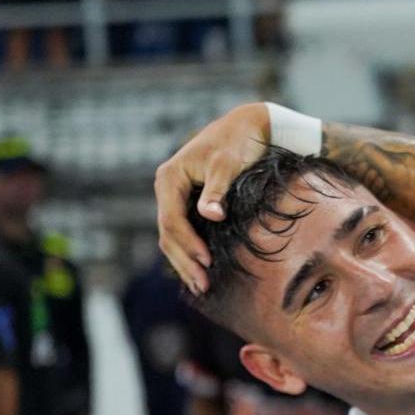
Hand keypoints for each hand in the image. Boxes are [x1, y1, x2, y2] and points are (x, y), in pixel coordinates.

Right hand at [154, 102, 271, 293]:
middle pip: (168, 233)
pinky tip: (200, 269)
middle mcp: (167, 188)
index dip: (187, 243)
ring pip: (172, 236)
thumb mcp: (227, 164)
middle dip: (184, 260)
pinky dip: (189, 251)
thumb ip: (217, 190)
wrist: (246, 127)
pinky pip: (183, 232)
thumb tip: (211, 215)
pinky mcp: (188, 203)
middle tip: (202, 285)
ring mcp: (175, 197)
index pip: (171, 219)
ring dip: (185, 261)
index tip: (206, 261)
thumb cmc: (237, 143)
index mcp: (169, 178)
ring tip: (201, 286)